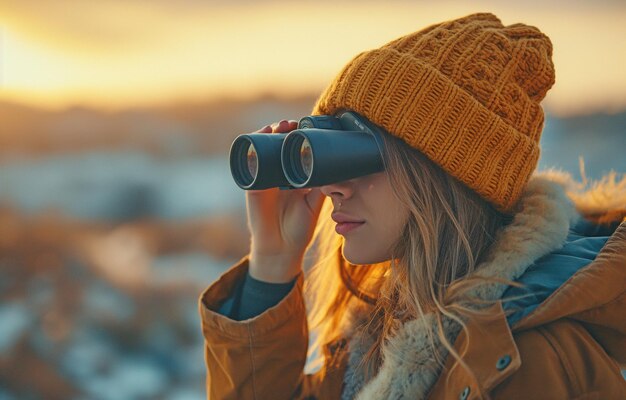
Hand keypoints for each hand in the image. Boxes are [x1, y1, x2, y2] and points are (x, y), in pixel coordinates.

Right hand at [245, 120, 325, 282]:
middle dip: (283, 130)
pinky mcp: (252, 187)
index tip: (305, 124)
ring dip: (267, 135)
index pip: (295, 149)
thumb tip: (335, 168)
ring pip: (263, 149)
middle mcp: (279, 173)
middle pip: (278, 144)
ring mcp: (264, 178)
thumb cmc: (300, 227)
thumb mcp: (315, 203)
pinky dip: (251, 151)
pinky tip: (256, 140)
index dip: (299, 135)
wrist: (282, 248)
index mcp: (295, 175)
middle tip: (291, 124)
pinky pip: (249, 165)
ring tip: (277, 127)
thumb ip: (322, 186)